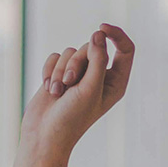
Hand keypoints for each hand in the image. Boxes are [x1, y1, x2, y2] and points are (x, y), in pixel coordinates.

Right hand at [38, 23, 134, 143]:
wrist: (43, 137)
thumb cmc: (70, 119)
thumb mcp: (90, 88)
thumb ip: (98, 59)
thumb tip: (98, 34)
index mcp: (115, 83)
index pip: (124, 50)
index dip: (115, 35)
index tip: (100, 29)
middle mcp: (98, 77)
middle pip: (92, 48)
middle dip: (76, 62)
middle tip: (69, 82)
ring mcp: (78, 76)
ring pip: (71, 52)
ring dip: (60, 71)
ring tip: (57, 92)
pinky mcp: (59, 75)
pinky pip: (55, 57)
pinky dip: (49, 71)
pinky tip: (48, 89)